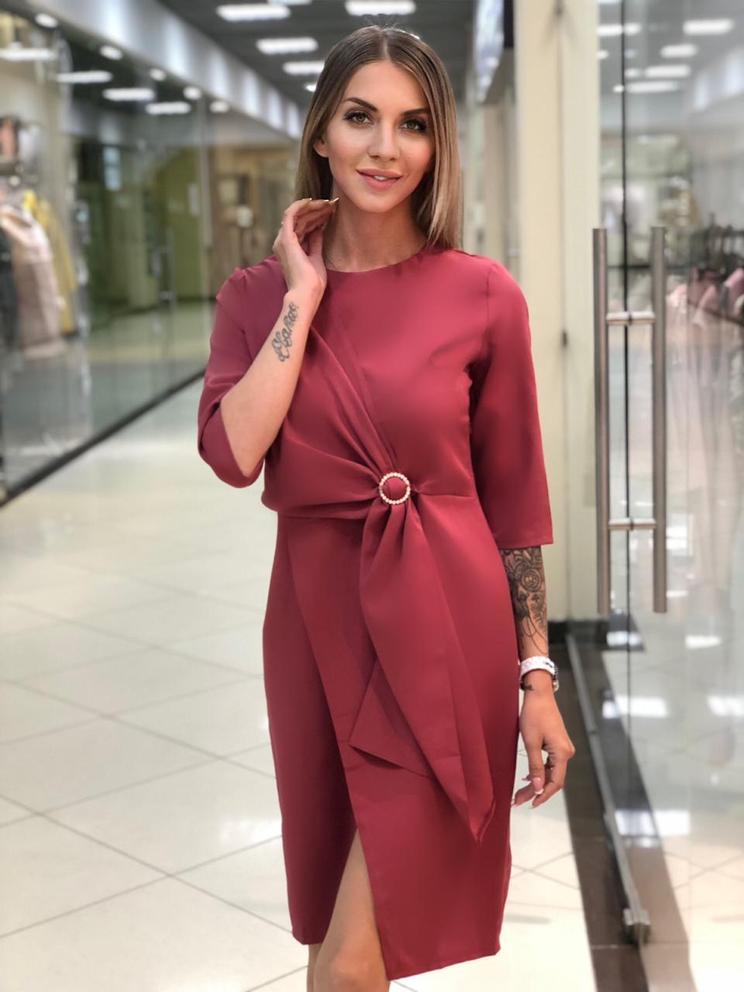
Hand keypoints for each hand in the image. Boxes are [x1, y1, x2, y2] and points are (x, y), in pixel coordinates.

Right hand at [272, 196, 337, 302]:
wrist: (307, 292)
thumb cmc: (312, 281)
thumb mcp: (316, 257)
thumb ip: (315, 242)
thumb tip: (319, 228)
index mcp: (290, 248)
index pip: (303, 226)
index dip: (316, 217)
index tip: (331, 212)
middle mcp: (283, 242)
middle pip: (300, 219)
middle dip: (317, 210)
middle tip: (332, 204)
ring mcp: (282, 240)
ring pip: (297, 215)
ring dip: (314, 208)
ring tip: (329, 204)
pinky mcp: (286, 238)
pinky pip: (290, 214)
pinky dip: (300, 206)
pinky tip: (313, 201)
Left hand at [512, 682, 575, 808]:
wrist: (539, 694)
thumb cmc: (534, 714)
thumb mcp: (531, 742)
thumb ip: (535, 766)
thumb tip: (537, 788)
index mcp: (562, 753)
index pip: (555, 782)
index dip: (542, 795)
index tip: (529, 803)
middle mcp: (567, 752)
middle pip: (553, 779)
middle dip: (536, 791)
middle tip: (518, 800)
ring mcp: (563, 749)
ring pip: (551, 773)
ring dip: (537, 783)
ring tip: (520, 793)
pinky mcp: (558, 744)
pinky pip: (551, 764)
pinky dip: (539, 772)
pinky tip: (528, 778)